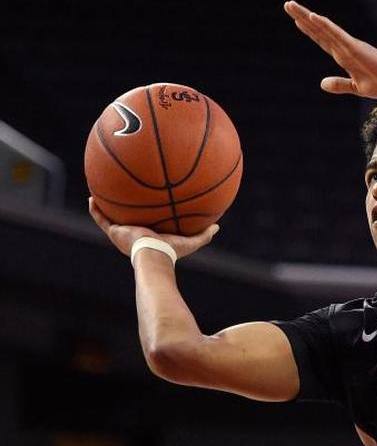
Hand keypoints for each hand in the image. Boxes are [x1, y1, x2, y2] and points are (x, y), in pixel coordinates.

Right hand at [89, 198, 219, 260]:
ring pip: (110, 217)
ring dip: (105, 206)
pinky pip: (100, 219)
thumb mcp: (190, 240)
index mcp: (148, 236)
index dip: (143, 215)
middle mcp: (133, 234)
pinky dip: (95, 209)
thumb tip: (217, 226)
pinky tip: (91, 197)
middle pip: (127, 219)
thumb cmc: (172, 250)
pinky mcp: (114, 231)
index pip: (145, 223)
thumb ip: (204, 234)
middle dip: (124, 209)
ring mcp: (122, 233)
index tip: (144, 203)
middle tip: (123, 194)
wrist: (155, 254)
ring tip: (100, 191)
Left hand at [284, 0, 376, 97]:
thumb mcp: (355, 87)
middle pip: (318, 29)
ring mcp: (348, 45)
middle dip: (302, 17)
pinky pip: (336, 34)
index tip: (297, 19)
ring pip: (323, 27)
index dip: (309, 29)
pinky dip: (325, 25)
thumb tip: (321, 84)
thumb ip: (339, 84)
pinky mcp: (354, 47)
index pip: (322, 39)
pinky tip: (313, 17)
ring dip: (306, 16)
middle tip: (287, 4)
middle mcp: (343, 46)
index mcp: (343, 55)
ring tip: (291, 5)